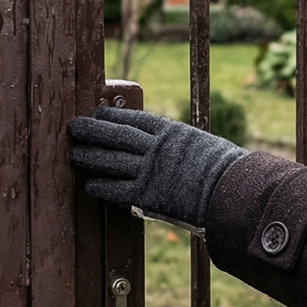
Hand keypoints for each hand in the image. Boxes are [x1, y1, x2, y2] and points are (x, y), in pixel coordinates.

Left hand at [68, 107, 246, 232]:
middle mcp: (157, 148)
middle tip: (73, 127)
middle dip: (93, 130)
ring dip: (90, 157)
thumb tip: (166, 144)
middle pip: (117, 136)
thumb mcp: (201, 145)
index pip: (134, 119)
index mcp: (171, 132)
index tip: (97, 112)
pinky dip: (102, 186)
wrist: (233, 192)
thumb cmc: (225, 170)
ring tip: (74, 154)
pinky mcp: (148, 195)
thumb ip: (180, 144)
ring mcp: (151, 171)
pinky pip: (118, 189)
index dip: (112, 115)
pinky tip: (90, 184)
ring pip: (112, 160)